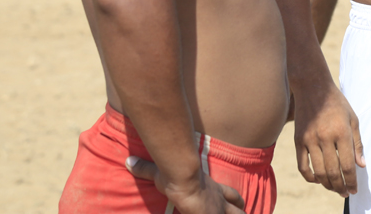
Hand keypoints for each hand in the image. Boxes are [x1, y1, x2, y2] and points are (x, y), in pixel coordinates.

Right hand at [125, 157, 244, 213]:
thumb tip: (128, 161)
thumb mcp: (159, 172)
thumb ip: (145, 169)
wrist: (182, 172)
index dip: (236, 201)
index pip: (232, 194)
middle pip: (239, 209)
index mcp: (212, 188)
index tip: (241, 204)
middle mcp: (219, 199)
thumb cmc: (173, 171)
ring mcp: (218, 209)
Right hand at [292, 78, 364, 196]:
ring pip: (318, 172)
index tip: (354, 189)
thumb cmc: (337, 103)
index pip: (347, 165)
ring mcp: (310, 140)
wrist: (313, 87)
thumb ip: (357, 143)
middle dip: (340, 186)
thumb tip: (361, 165)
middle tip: (345, 193)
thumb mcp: (353, 119)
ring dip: (327, 185)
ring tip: (334, 188)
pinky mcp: (299, 140)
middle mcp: (325, 137)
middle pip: (332, 172)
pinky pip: (302, 166)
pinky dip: (310, 177)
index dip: (351, 181)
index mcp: (341, 132)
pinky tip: (318, 180)